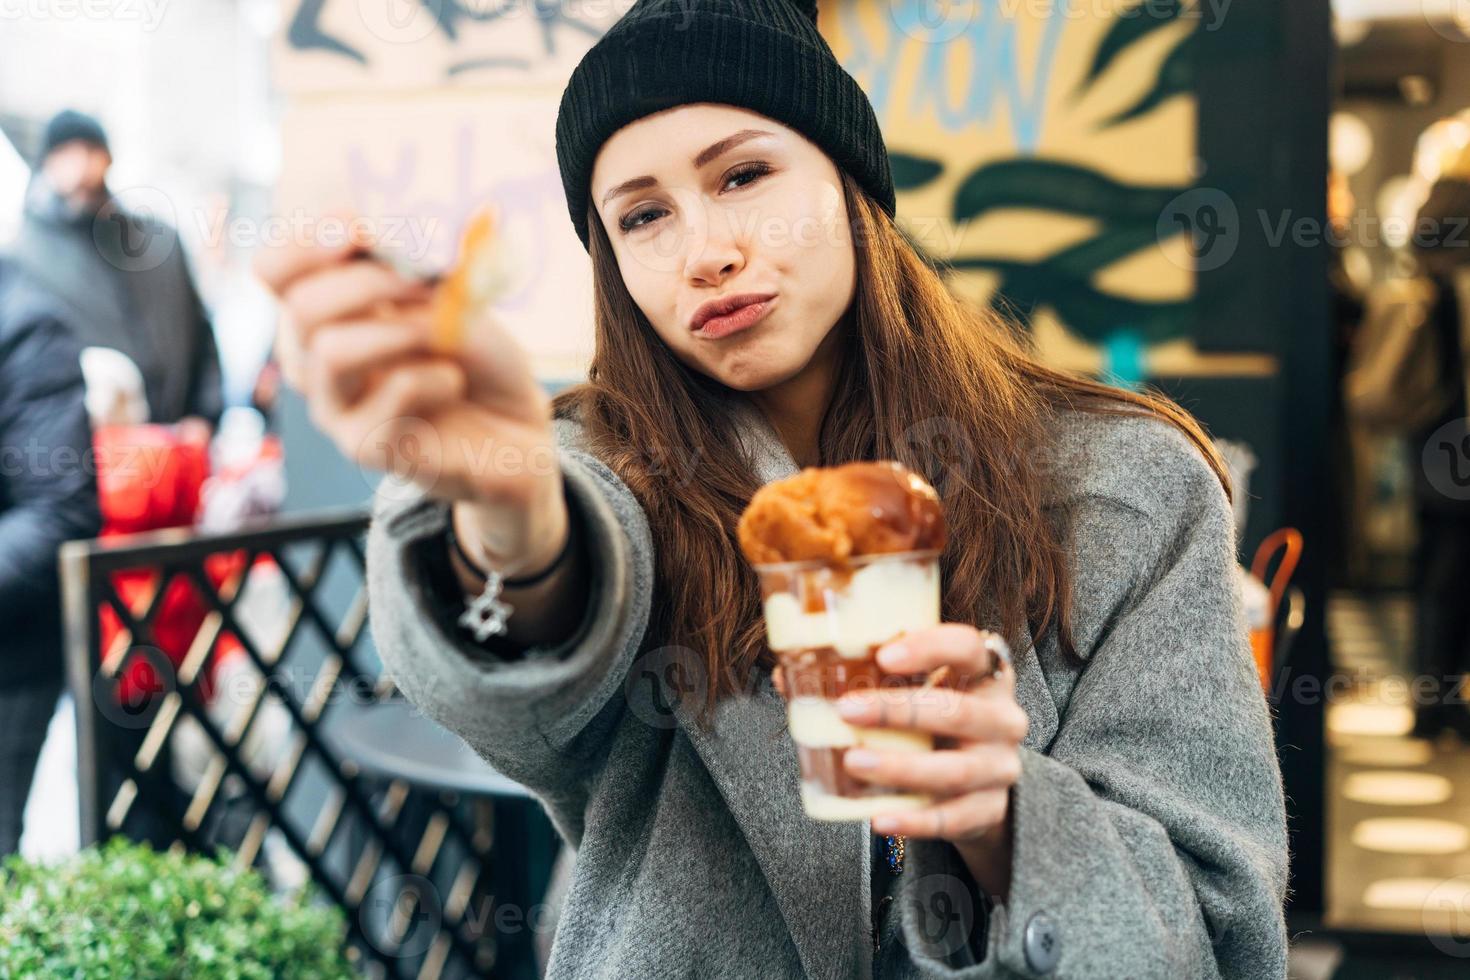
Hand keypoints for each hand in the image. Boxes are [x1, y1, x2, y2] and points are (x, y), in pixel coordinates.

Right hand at [251, 213, 565, 576]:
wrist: (514, 427)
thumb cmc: (475, 355)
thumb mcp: (450, 296)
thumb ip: (412, 268)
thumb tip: (380, 236)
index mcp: (325, 311)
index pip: (274, 270)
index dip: (304, 242)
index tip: (356, 226)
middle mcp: (314, 358)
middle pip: (300, 307)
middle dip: (368, 283)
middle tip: (425, 283)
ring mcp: (334, 406)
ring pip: (329, 353)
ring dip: (397, 330)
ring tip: (441, 332)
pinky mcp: (365, 446)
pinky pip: (388, 395)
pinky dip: (433, 377)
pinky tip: (453, 381)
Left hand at [831, 625, 1024, 896]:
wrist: (980, 782)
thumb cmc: (935, 721)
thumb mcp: (914, 691)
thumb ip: (862, 679)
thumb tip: (786, 676)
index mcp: (985, 672)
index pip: (967, 648)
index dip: (929, 648)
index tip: (883, 655)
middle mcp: (1002, 717)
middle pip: (958, 711)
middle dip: (899, 711)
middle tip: (847, 710)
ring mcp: (1000, 767)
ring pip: (954, 769)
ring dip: (901, 766)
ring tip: (854, 761)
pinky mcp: (990, 810)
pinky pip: (954, 818)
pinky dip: (915, 821)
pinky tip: (880, 818)